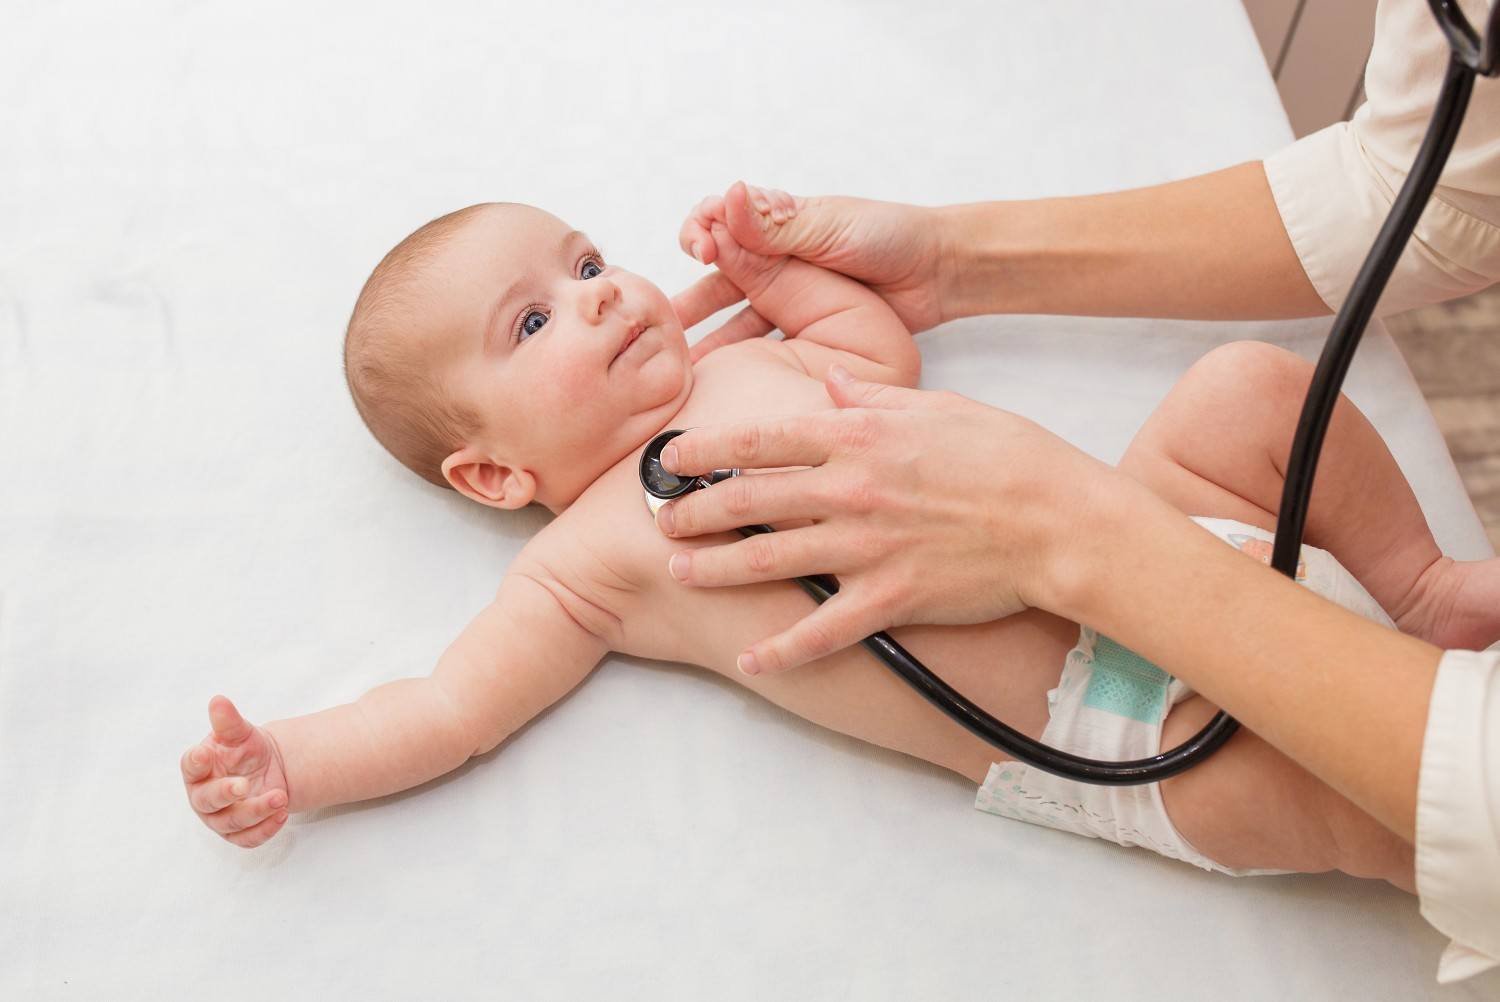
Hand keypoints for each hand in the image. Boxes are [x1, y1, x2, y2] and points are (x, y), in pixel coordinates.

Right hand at [180, 695, 290, 847]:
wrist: (268, 766)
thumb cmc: (244, 748)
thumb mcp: (240, 732)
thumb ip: (228, 721)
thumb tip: (218, 701)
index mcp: (198, 769)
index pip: (190, 767)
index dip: (195, 762)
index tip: (204, 753)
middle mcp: (203, 796)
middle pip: (207, 801)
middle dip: (225, 793)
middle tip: (244, 784)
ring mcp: (220, 817)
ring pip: (231, 823)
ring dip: (256, 812)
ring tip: (280, 797)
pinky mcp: (239, 833)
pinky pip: (248, 839)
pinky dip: (265, 829)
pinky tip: (282, 814)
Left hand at [654, 367, 1127, 674]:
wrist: (1059, 520)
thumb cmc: (1007, 454)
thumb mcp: (938, 404)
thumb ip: (873, 393)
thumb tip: (831, 381)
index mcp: (860, 435)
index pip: (762, 438)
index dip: (706, 447)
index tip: (670, 455)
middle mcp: (851, 489)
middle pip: (750, 500)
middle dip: (696, 510)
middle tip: (660, 518)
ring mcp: (867, 547)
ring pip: (770, 561)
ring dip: (718, 568)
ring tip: (680, 570)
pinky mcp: (890, 598)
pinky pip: (823, 630)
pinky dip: (783, 650)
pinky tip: (750, 659)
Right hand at [673, 180, 947, 343]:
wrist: (939, 272)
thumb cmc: (890, 237)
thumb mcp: (828, 227)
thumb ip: (775, 223)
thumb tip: (727, 198)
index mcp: (779, 222)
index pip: (721, 222)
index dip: (702, 232)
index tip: (701, 250)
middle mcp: (779, 257)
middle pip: (720, 275)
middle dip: (690, 296)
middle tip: (667, 319)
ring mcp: (792, 294)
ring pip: (736, 313)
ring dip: (708, 333)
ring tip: (681, 360)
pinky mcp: (806, 327)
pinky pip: (764, 340)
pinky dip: (740, 356)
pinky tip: (721, 376)